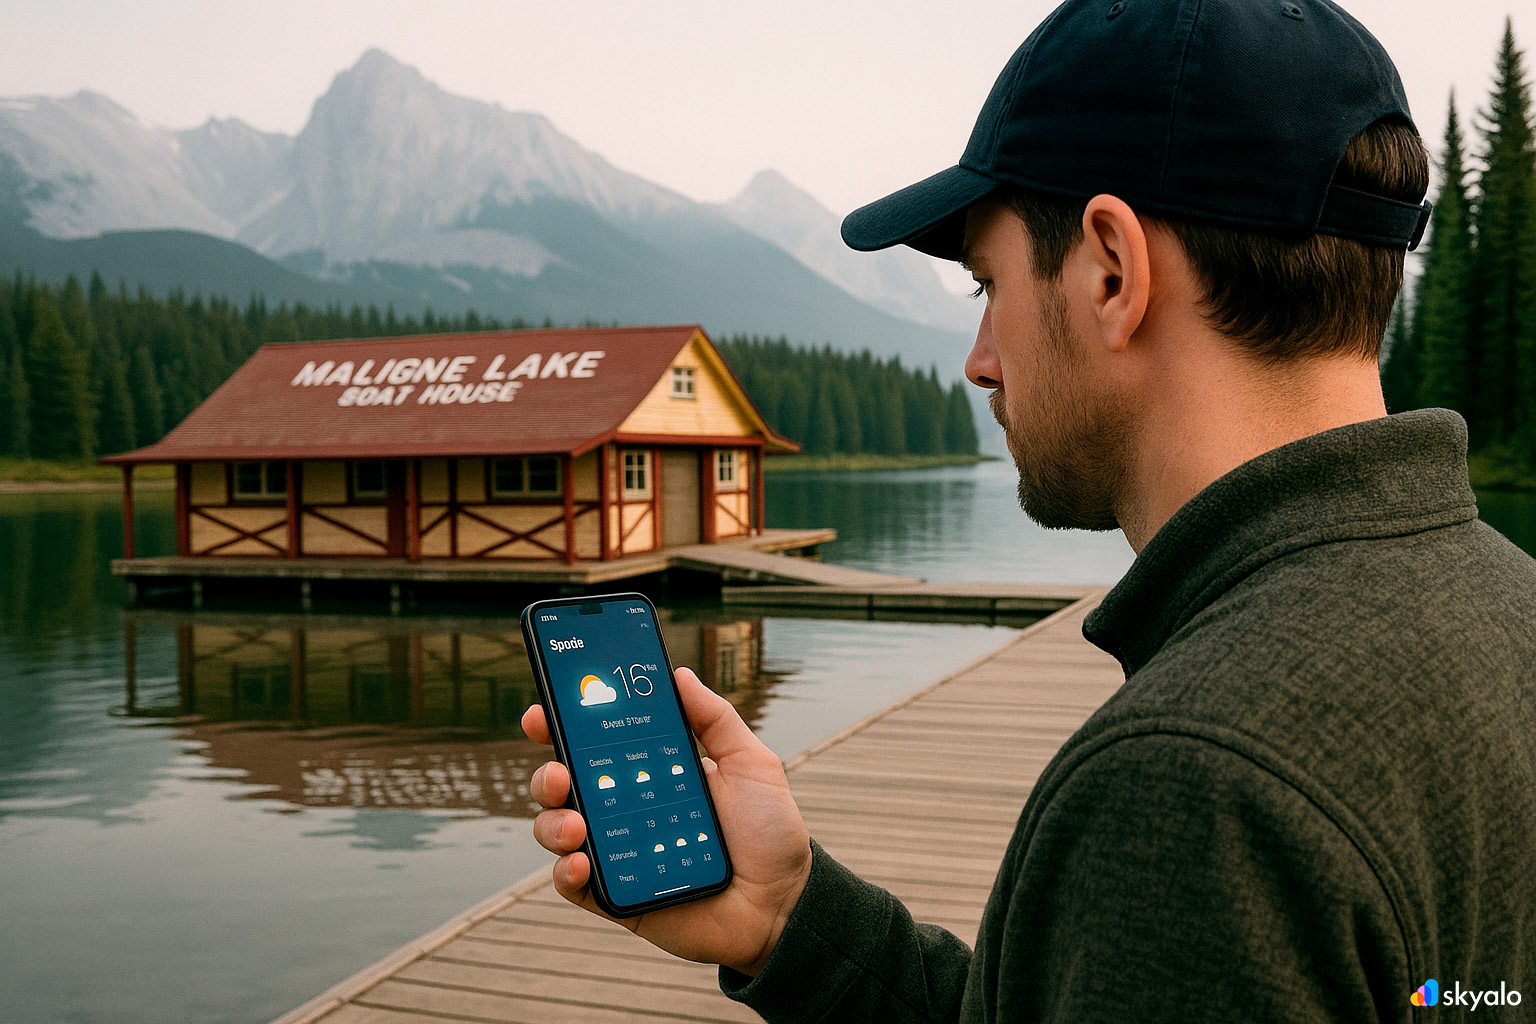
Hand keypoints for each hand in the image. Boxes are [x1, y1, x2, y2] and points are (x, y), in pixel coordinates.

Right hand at [521, 666, 812, 975]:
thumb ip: (716, 719)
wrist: (783, 904)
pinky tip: (579, 862)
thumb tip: (679, 674)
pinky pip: (572, 884)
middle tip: (561, 770)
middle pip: (565, 784)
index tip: (545, 710)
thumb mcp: (751, 765)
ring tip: (577, 824)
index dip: (563, 725)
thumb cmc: (769, 833)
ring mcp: (617, 852)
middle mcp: (625, 809)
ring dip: (553, 822)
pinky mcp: (616, 897)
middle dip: (548, 773)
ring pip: (558, 830)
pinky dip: (565, 872)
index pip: (595, 743)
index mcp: (649, 773)